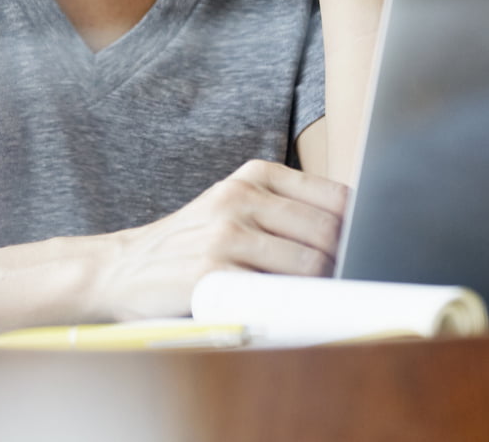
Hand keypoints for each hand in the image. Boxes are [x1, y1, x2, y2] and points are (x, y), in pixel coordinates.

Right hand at [87, 160, 346, 320]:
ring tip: (321, 301)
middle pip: (328, 231)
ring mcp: (226, 234)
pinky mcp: (214, 273)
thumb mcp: (233, 206)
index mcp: (254, 175)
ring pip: (310, 262)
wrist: (121, 268)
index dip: (360, 228)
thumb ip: (284, 211)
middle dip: (347, 262)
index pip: (334, 196)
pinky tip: (292, 312)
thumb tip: (354, 237)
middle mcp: (241, 197)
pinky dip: (294, 306)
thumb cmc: (189, 243)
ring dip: (325, 287)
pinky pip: (276, 293)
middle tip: (348, 284)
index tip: (367, 250)